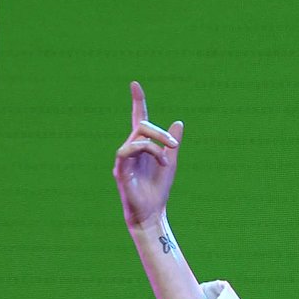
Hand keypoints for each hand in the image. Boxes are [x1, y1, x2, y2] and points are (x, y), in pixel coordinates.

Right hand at [114, 80, 182, 229]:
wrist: (152, 213)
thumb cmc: (158, 191)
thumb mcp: (170, 162)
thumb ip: (172, 143)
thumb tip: (178, 122)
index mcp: (142, 146)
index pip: (137, 119)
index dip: (137, 102)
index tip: (134, 84)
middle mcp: (131, 149)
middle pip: (142, 124)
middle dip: (160, 132)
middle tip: (174, 146)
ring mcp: (124, 158)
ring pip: (137, 135)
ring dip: (157, 143)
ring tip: (167, 159)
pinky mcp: (120, 169)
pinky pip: (128, 149)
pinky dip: (146, 150)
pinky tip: (160, 161)